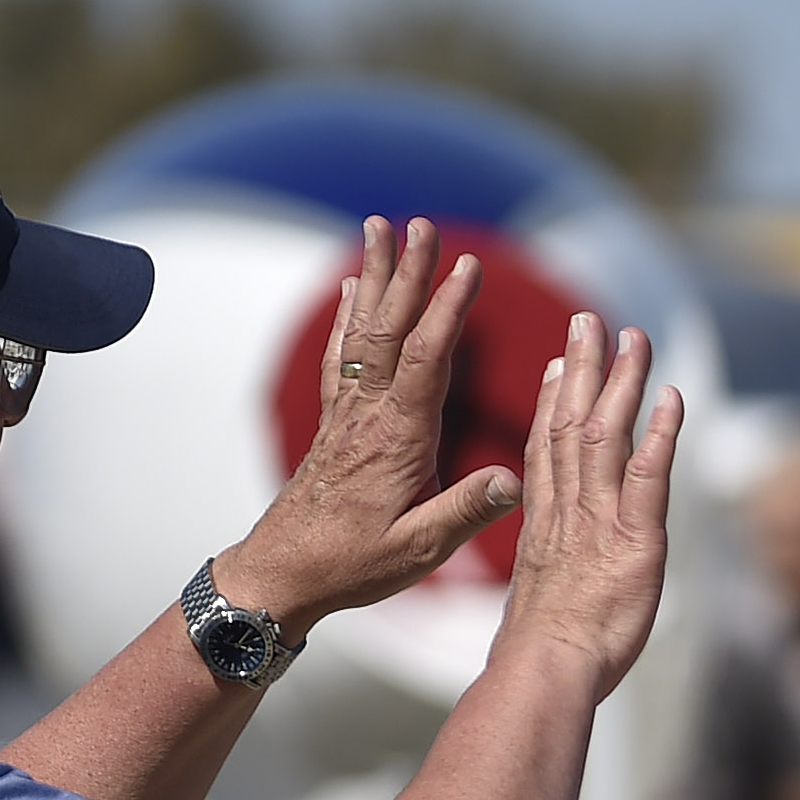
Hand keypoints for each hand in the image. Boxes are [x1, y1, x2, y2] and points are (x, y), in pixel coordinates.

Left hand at [217, 217, 519, 630]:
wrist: (283, 575)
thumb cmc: (353, 566)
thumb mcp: (420, 550)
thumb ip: (466, 511)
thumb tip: (516, 478)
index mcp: (398, 440)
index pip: (426, 360)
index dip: (447, 311)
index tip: (468, 266)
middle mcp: (369, 416)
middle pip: (390, 328)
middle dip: (409, 273)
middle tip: (421, 224)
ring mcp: (347, 416)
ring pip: (363, 331)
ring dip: (376, 277)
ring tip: (380, 228)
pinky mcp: (334, 424)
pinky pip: (342, 357)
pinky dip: (349, 316)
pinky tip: (352, 290)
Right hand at [497, 310, 680, 696]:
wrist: (545, 671)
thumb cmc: (542, 656)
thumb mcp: (541, 604)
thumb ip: (550, 578)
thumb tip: (548, 591)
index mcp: (546, 526)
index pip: (547, 450)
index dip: (554, 404)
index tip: (560, 366)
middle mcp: (569, 511)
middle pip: (572, 424)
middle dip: (584, 370)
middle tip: (589, 322)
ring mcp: (600, 519)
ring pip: (607, 434)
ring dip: (624, 383)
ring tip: (632, 337)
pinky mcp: (636, 537)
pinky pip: (649, 474)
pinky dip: (661, 433)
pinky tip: (670, 398)